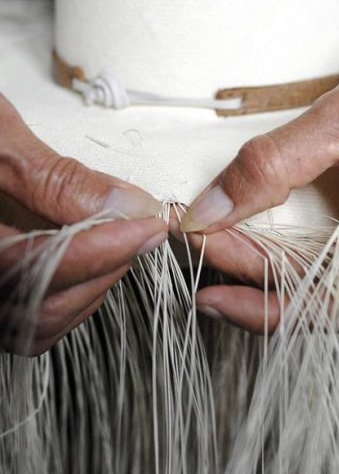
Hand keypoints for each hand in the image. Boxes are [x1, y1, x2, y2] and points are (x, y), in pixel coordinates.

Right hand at [0, 94, 166, 355]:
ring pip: (36, 325)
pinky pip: (28, 319)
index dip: (100, 250)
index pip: (32, 268)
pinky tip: (89, 259)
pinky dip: (69, 295)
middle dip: (102, 269)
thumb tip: (126, 204)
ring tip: (119, 241)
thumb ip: (56, 178)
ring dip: (90, 286)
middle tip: (140, 231)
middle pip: (38, 309)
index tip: (146, 226)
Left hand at [177, 46, 338, 332]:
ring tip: (198, 236)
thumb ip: (274, 167)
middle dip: (233, 265)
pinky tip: (230, 228)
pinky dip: (260, 241)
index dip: (248, 291)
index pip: (312, 298)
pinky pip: (298, 250)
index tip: (197, 249)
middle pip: (295, 291)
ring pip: (293, 276)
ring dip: (242, 258)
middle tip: (186, 234)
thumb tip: (209, 209)